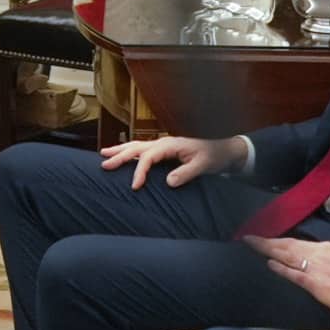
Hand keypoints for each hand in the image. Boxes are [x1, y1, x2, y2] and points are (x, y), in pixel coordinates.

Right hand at [99, 135, 243, 188]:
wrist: (224, 148)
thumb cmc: (214, 155)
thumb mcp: (203, 165)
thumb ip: (186, 173)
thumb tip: (168, 182)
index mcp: (170, 145)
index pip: (148, 157)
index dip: (139, 171)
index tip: (134, 187)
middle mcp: (164, 142)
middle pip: (136, 147)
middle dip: (119, 155)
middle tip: (104, 164)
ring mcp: (163, 145)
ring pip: (137, 145)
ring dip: (120, 150)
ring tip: (104, 153)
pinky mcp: (165, 150)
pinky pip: (143, 149)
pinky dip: (130, 151)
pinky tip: (122, 155)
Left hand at [244, 237, 329, 321]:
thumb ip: (328, 254)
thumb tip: (315, 252)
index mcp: (326, 248)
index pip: (297, 241)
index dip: (279, 239)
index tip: (265, 236)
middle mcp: (319, 255)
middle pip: (287, 245)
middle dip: (267, 240)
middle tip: (249, 237)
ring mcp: (316, 269)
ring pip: (287, 255)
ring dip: (268, 249)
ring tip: (252, 244)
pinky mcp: (316, 284)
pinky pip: (294, 274)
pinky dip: (280, 268)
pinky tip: (269, 264)